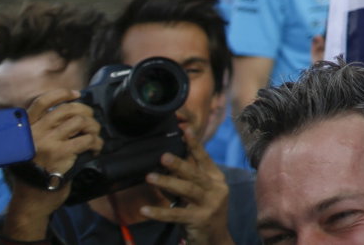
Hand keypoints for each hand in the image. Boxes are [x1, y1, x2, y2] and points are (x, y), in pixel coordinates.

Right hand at [10, 89, 100, 220]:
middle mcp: (34, 132)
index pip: (42, 102)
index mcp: (26, 129)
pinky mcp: (61, 153)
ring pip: (80, 121)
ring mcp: (47, 142)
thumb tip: (71, 113)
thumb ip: (43, 130)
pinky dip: (97, 142)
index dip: (63, 94)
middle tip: (91, 121)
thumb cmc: (35, 173)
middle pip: (67, 109)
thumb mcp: (30, 147)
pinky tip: (96, 148)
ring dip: (93, 127)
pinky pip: (87, 139)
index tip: (77, 94)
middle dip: (85, 112)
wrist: (31, 200)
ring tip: (94, 136)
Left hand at [141, 125, 230, 243]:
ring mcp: (210, 205)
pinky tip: (146, 209)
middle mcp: (216, 190)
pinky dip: (160, 212)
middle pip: (195, 174)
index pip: (204, 159)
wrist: (217, 240)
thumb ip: (188, 180)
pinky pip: (176, 214)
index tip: (184, 130)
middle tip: (163, 156)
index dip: (194, 144)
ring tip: (150, 177)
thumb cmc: (205, 212)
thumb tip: (167, 165)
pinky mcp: (199, 220)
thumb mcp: (201, 194)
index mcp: (217, 179)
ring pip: (187, 190)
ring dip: (168, 183)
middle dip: (179, 163)